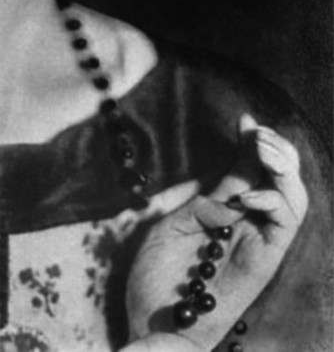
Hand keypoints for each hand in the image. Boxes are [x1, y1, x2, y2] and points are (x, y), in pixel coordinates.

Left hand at [122, 115, 307, 351]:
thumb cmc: (156, 279)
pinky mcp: (262, 264)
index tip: (245, 118)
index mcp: (227, 215)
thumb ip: (206, 201)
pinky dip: (274, 201)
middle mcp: (250, 228)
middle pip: (283, 182)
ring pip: (294, 200)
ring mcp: (259, 246)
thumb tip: (233, 178)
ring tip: (262, 148)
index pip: (252, 171)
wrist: (151, 328)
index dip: (254, 143)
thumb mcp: (175, 225)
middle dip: (277, 150)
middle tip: (257, 131)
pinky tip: (249, 194)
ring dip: (284, 168)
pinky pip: (284, 227)